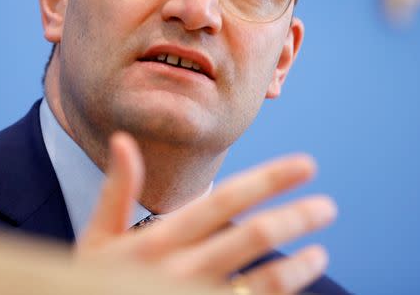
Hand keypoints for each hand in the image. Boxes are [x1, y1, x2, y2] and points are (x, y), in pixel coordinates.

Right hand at [76, 132, 336, 293]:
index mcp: (159, 239)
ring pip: (262, 282)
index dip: (269, 180)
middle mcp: (181, 269)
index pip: (224, 201)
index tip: (306, 164)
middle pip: (252, 238)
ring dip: (297, 266)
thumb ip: (116, 191)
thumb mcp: (96, 237)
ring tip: (320, 252)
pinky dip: (279, 294)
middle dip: (295, 218)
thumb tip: (122, 140)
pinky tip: (295, 281)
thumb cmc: (92, 281)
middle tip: (327, 207)